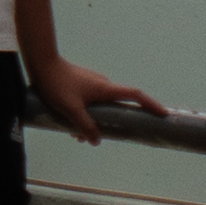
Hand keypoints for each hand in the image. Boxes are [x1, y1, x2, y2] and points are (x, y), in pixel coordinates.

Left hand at [33, 51, 163, 143]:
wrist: (42, 63)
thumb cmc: (58, 85)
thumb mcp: (71, 110)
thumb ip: (85, 126)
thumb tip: (97, 141)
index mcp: (105, 89)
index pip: (135, 95)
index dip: (151, 104)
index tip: (163, 113)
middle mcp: (103, 85)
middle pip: (117, 106)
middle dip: (112, 124)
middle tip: (99, 138)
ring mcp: (94, 84)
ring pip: (101, 106)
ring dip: (93, 121)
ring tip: (75, 134)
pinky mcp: (84, 84)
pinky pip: (91, 102)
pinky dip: (86, 114)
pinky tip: (70, 124)